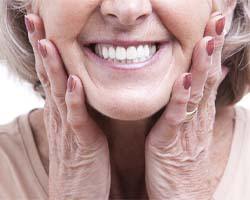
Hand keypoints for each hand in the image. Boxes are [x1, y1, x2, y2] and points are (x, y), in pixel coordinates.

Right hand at [25, 14, 110, 199]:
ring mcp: (68, 128)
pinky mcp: (81, 143)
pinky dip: (74, 100)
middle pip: (48, 76)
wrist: (77, 193)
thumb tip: (78, 86)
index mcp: (61, 110)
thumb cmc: (81, 159)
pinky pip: (76, 118)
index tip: (43, 25)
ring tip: (47, 41)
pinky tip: (73, 81)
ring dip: (52, 67)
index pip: (50, 73)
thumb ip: (77, 107)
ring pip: (57, 92)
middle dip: (41, 47)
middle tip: (35, 19)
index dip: (45, 49)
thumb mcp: (77, 127)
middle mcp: (60, 115)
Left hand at [145, 12, 227, 199]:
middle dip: (211, 49)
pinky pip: (177, 117)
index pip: (207, 75)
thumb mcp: (191, 129)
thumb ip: (196, 104)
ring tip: (207, 41)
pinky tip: (185, 79)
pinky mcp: (171, 143)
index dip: (211, 50)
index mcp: (198, 113)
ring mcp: (186, 130)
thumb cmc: (181, 161)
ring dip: (202, 67)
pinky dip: (181, 98)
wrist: (179, 196)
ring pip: (196, 94)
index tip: (214, 26)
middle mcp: (196, 118)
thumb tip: (208, 78)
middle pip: (206, 78)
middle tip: (217, 20)